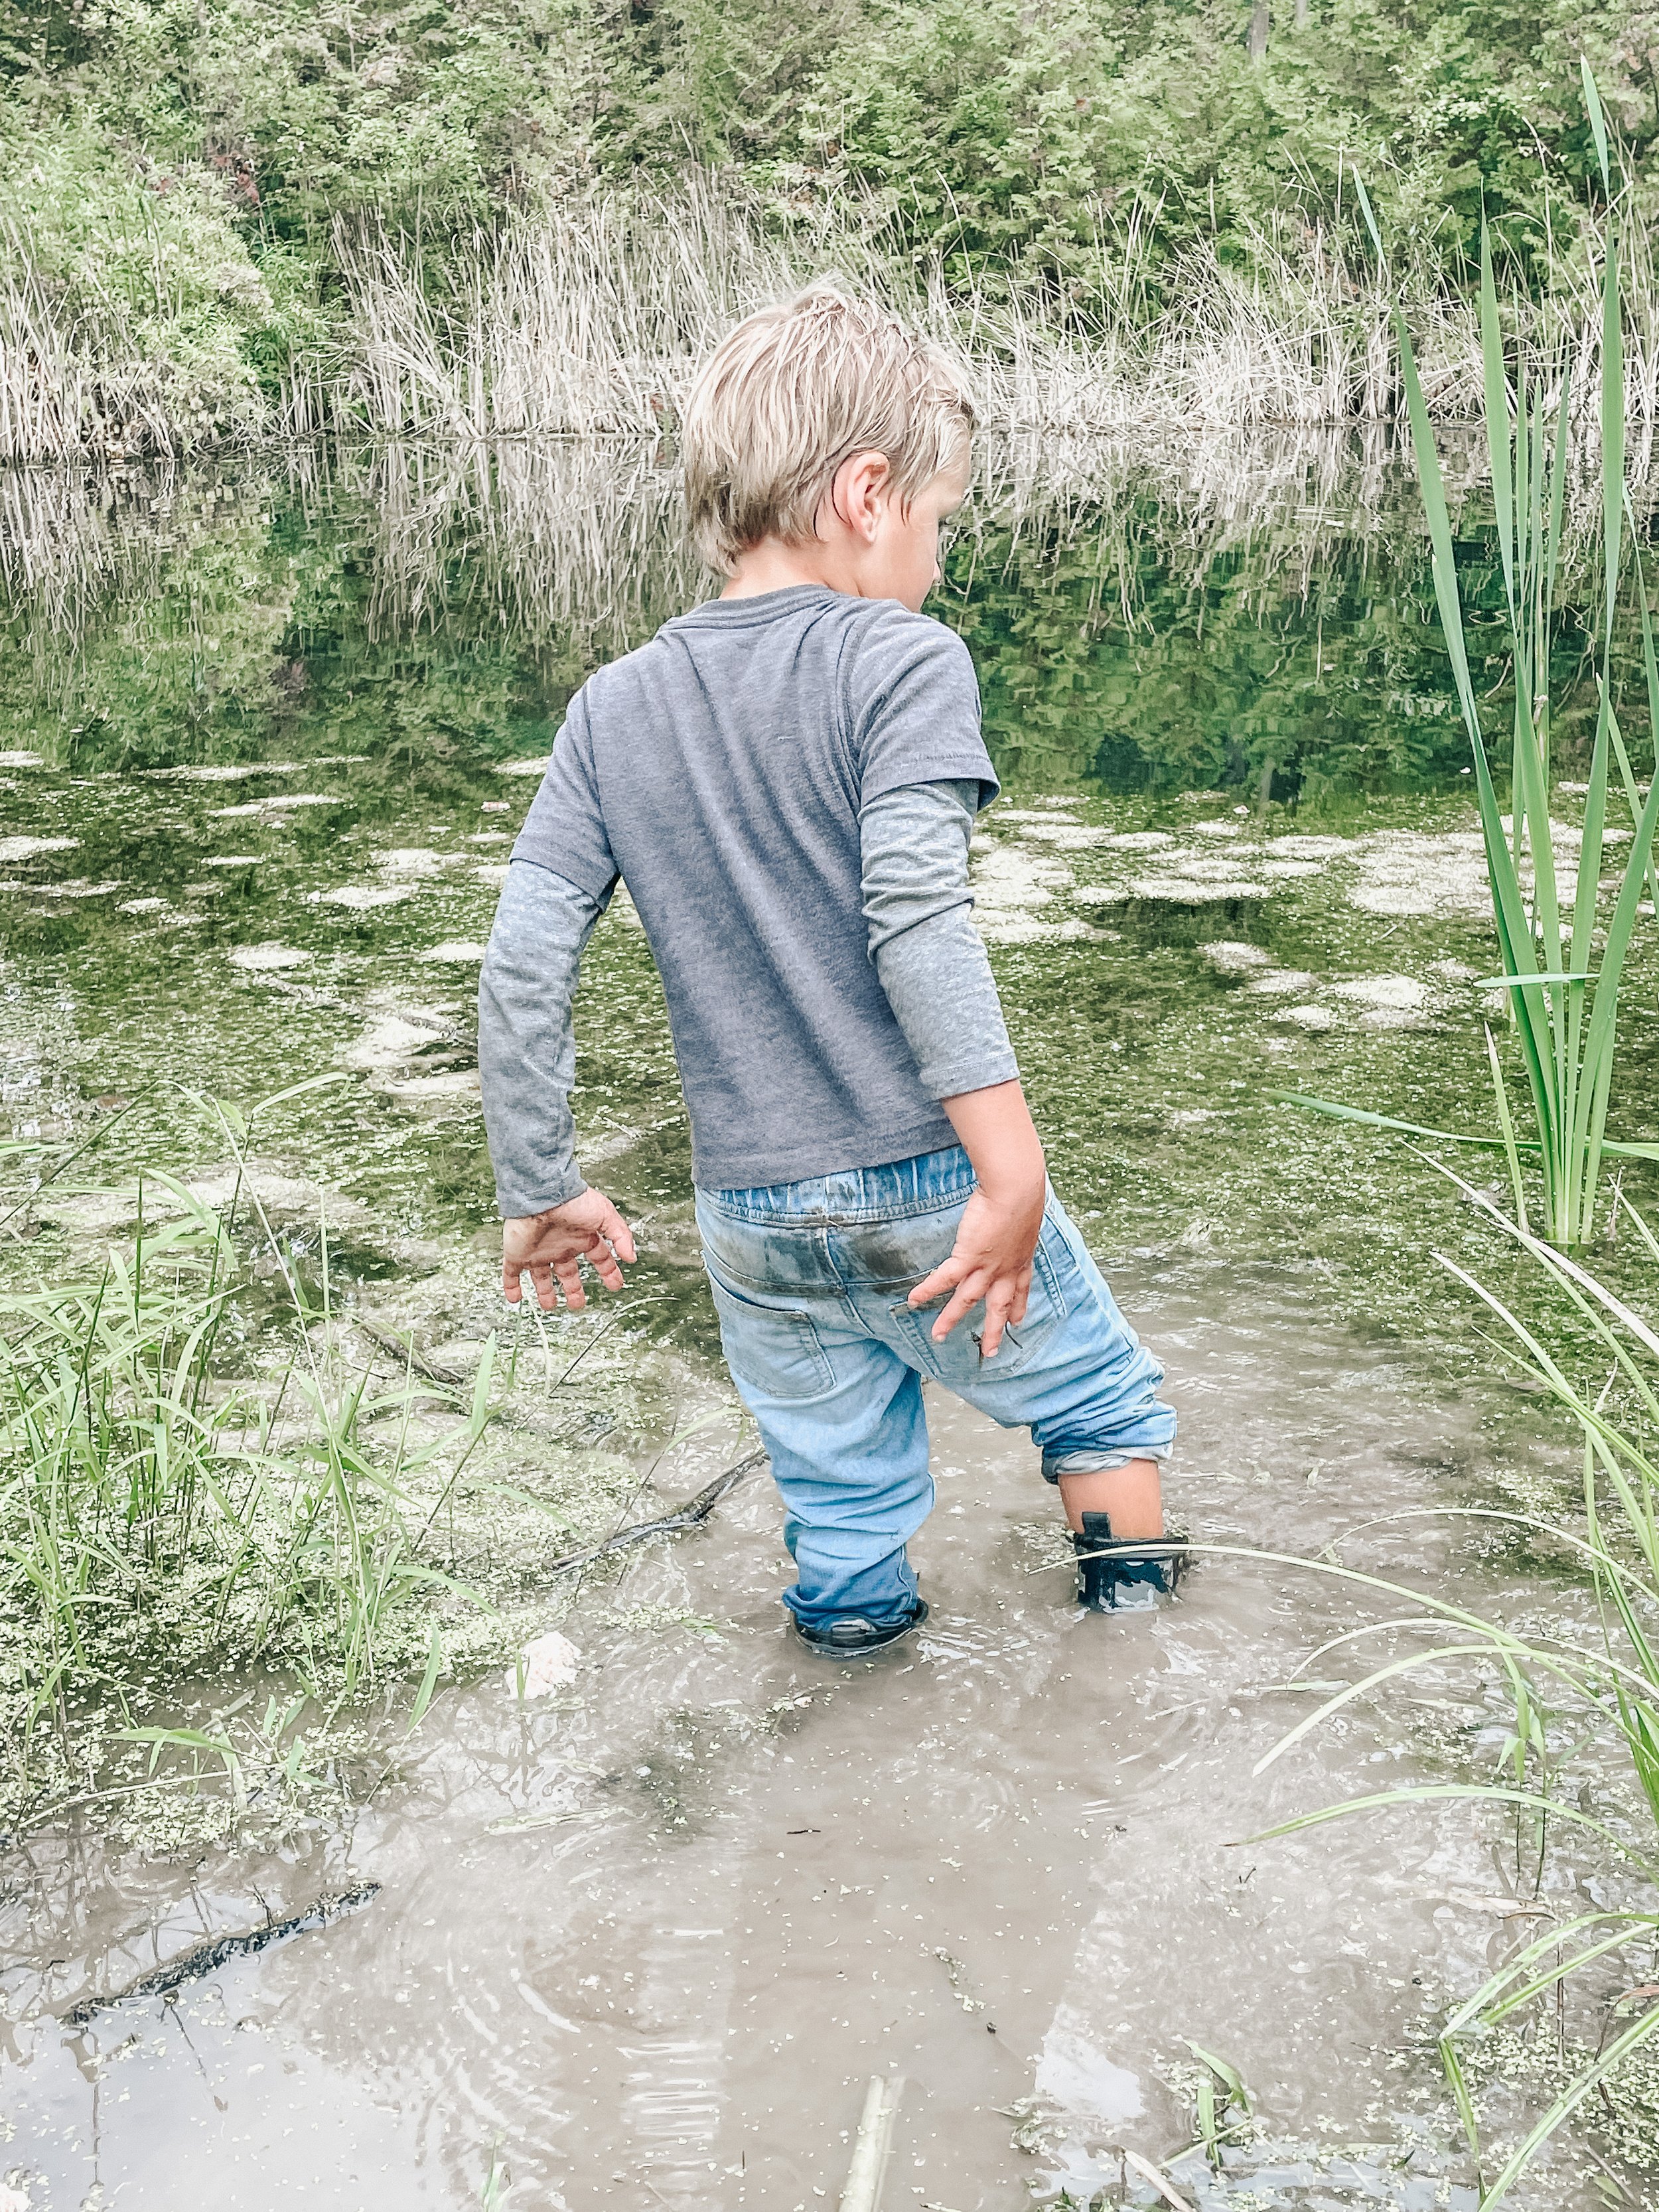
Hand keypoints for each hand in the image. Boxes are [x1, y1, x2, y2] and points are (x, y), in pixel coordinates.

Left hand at [502, 1188, 636, 1311]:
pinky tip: (515, 1298)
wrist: (543, 1195)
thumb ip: (621, 1236)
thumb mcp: (606, 1216)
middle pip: (568, 1273)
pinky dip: (512, 1287)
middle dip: (573, 1289)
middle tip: (577, 1303)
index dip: (608, 1272)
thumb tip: (630, 1257)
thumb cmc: (573, 1200)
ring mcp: (539, 1251)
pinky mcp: (518, 1253)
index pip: (598, 1258)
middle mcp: (561, 1246)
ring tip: (550, 1306)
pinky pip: (511, 1274)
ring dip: (545, 1292)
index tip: (614, 1284)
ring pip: (542, 1277)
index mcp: (582, 1237)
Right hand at [907, 1179, 1045, 1355]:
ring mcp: (987, 1266)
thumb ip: (1017, 1219)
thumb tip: (1014, 1208)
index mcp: (1021, 1257)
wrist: (1016, 1190)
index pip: (1020, 1289)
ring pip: (967, 1300)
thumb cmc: (1022, 1192)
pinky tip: (913, 1300)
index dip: (1018, 1307)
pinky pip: (944, 1279)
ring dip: (951, 1318)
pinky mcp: (969, 1257)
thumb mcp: (1025, 1211)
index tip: (1016, 1321)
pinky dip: (928, 1290)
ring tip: (937, 1336)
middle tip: (990, 1351)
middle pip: (998, 1306)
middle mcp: (1005, 1268)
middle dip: (993, 1330)